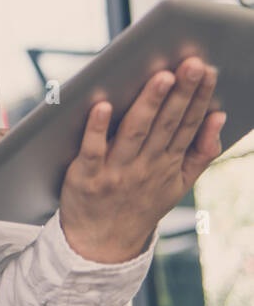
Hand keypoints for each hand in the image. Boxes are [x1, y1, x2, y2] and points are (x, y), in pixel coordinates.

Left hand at [59, 56, 225, 263]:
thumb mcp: (179, 184)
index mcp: (168, 163)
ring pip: (135, 131)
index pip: (187, 124)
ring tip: (161, 77)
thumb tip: (218, 117)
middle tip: (192, 63)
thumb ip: (201, 153)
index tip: (207, 70)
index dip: (198, 97)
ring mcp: (116, 171)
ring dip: (148, 103)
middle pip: (166, 123)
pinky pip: (92, 149)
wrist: (102, 243)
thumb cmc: (140, 203)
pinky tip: (102, 105)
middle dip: (181, 93)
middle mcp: (145, 165)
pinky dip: (97, 128)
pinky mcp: (86, 176)